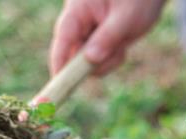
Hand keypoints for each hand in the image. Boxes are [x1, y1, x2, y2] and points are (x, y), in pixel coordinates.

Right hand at [50, 0, 165, 75]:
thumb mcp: (126, 17)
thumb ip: (108, 38)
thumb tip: (91, 60)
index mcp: (78, 10)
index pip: (64, 38)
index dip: (59, 60)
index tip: (59, 82)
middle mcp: (79, 22)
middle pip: (74, 54)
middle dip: (95, 61)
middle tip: (117, 50)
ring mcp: (88, 33)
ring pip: (89, 61)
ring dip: (107, 60)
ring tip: (123, 40)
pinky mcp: (98, 41)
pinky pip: (100, 60)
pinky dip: (113, 58)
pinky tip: (123, 42)